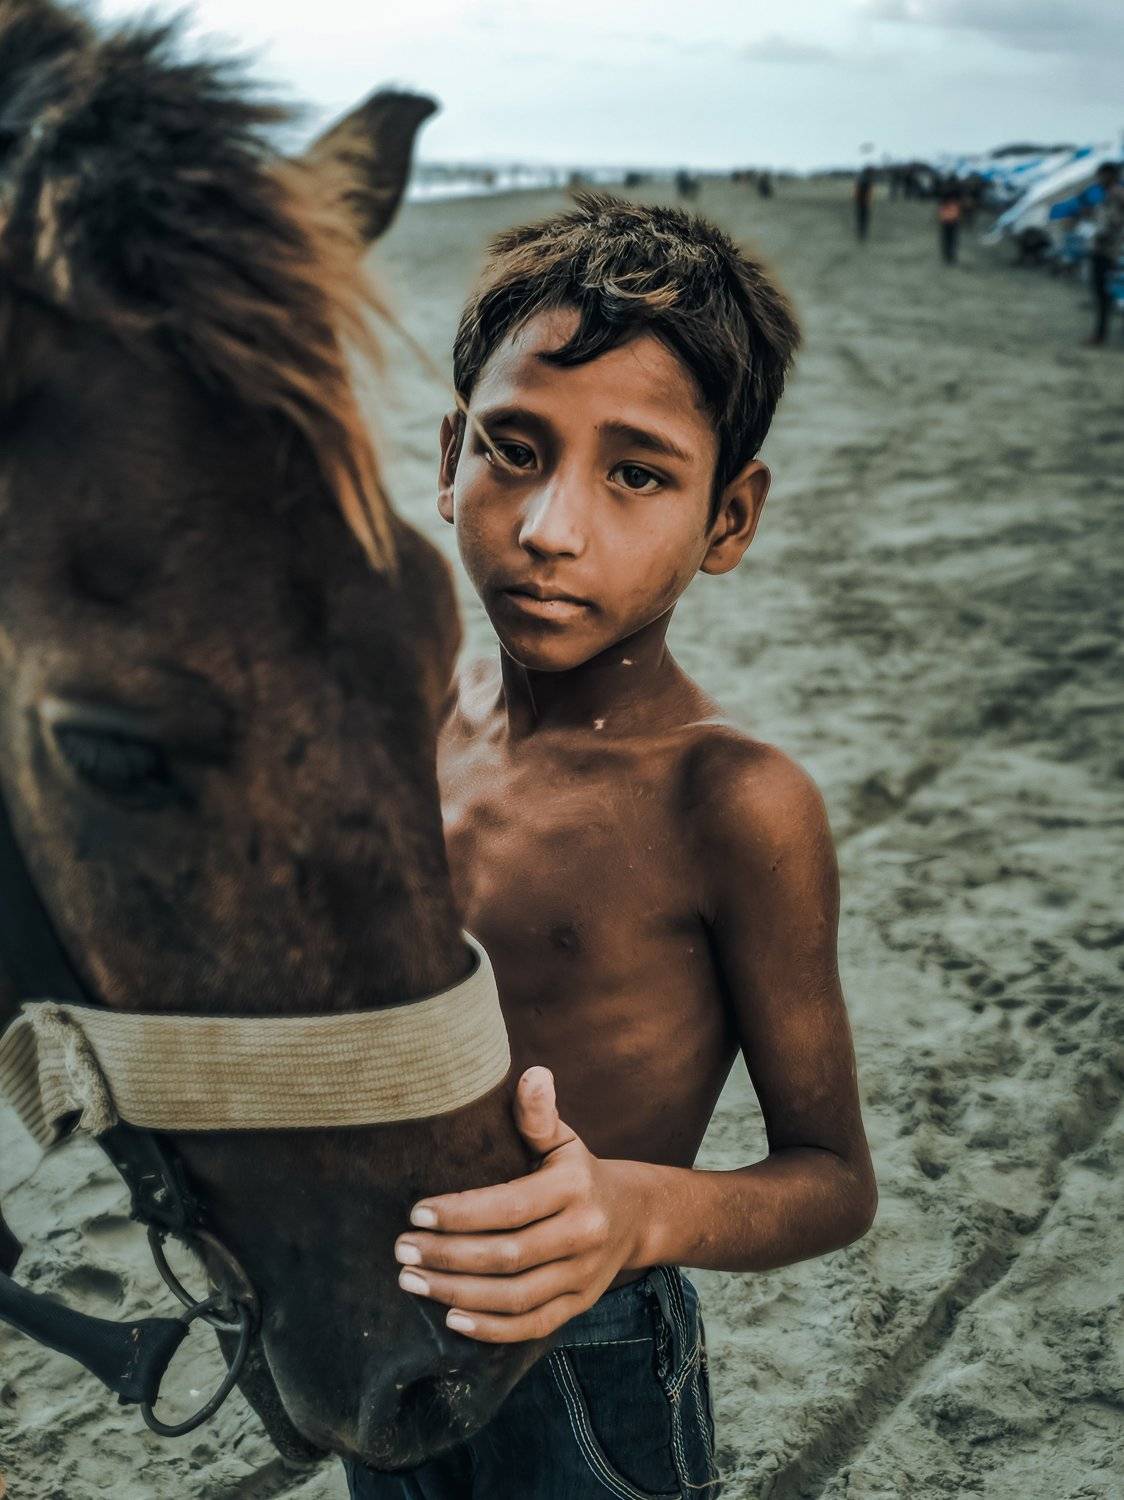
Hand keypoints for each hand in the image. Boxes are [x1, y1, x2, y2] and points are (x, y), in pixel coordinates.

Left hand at [394, 1066, 647, 1342]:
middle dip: (447, 1256)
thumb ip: (539, 1114)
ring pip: (515, 1296)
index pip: (510, 1206)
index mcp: (574, 1188)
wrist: (635, 1215)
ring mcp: (583, 1276)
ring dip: (458, 1293)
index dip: (460, 1213)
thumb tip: (532, 1073)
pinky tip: (451, 1319)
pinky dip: (491, 1329)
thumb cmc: (580, 1172)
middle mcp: (583, 1235)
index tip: (416, 1212)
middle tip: (402, 1251)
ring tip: (412, 1281)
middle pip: (507, 1256)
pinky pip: (533, 1325)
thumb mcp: (564, 1139)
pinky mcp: (579, 1305)